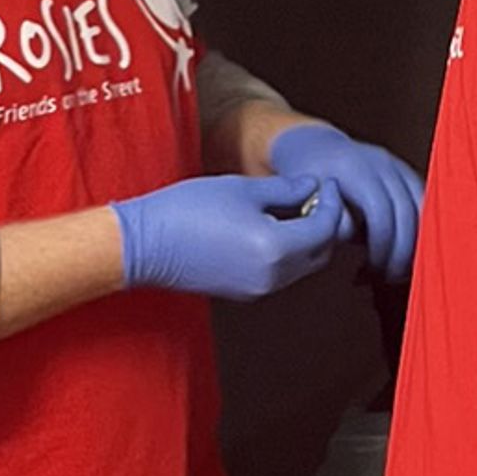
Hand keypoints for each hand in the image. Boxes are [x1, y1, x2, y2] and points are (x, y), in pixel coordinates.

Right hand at [113, 172, 345, 300]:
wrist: (144, 245)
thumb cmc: (187, 210)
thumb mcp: (243, 189)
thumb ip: (286, 190)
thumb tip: (311, 187)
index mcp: (277, 249)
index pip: (325, 228)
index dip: (332, 202)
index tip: (327, 182)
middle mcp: (273, 277)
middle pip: (320, 253)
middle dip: (325, 224)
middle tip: (318, 195)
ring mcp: (259, 289)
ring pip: (302, 266)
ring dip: (308, 240)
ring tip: (297, 208)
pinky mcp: (244, 292)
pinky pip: (281, 274)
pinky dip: (288, 252)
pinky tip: (275, 227)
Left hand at [268, 122, 423, 277]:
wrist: (313, 147)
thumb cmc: (305, 178)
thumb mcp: (306, 200)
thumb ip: (333, 221)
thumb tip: (355, 237)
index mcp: (354, 166)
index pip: (381, 211)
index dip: (382, 245)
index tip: (372, 268)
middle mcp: (381, 162)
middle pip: (408, 213)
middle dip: (401, 252)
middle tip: (387, 277)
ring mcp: (397, 165)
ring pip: (423, 209)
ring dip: (415, 244)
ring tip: (399, 269)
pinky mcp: (407, 173)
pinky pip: (424, 206)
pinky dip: (419, 232)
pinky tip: (403, 252)